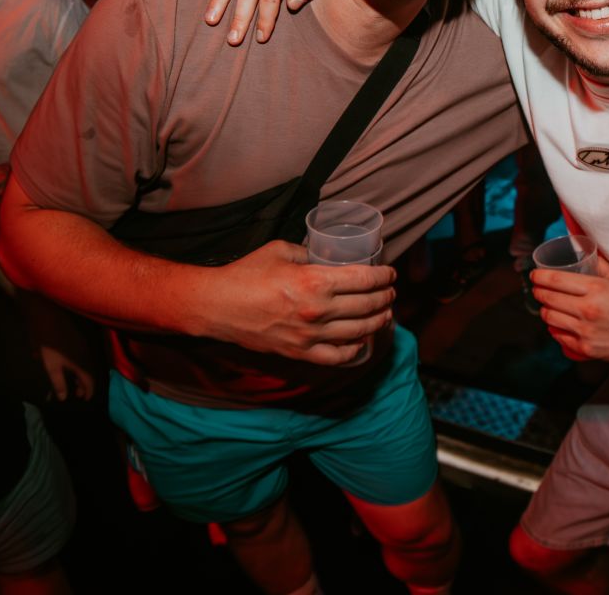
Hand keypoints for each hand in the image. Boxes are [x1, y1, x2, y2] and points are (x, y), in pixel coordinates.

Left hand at [40, 344, 95, 400]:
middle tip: (77, 394)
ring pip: (86, 365)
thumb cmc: (49, 346)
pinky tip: (69, 367)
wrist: (49, 319)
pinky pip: (82, 358)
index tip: (85, 400)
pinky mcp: (79, 340)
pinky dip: (79, 367)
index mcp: (82, 364)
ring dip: (80, 375)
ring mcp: (83, 346)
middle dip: (83, 384)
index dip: (88, 391)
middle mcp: (86, 355)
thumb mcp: (51, 367)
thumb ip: (58, 383)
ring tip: (72, 381)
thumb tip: (63, 398)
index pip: (89, 381)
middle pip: (89, 373)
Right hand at [196, 239, 396, 364]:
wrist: (217, 306)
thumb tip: (325, 254)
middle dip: (386, 297)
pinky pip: (337, 356)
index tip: (390, 273)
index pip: (363, 280)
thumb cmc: (246, 274)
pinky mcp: (299, 353)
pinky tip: (361, 340)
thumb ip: (308, 253)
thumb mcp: (281, 250)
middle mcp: (317, 311)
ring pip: (358, 332)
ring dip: (378, 321)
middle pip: (366, 306)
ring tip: (385, 313)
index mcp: (314, 281)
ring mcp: (309, 336)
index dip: (383, 277)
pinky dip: (354, 350)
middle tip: (391, 291)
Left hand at [530, 257, 608, 363]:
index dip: (540, 276)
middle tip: (537, 289)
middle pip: (548, 298)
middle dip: (539, 292)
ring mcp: (586, 331)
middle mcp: (588, 310)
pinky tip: (557, 322)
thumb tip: (582, 249)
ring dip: (545, 310)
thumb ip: (598, 264)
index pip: (556, 280)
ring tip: (547, 305)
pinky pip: (559, 336)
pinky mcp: (585, 348)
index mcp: (595, 289)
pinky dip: (555, 328)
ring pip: (550, 318)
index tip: (534, 275)